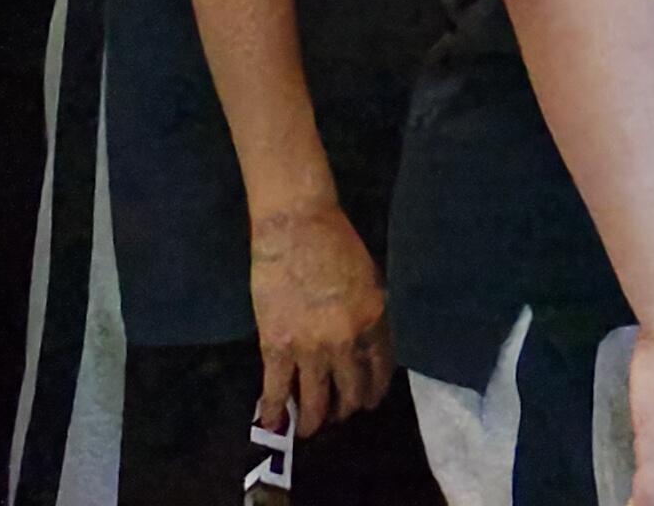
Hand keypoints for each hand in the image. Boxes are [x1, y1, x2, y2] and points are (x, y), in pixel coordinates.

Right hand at [248, 199, 392, 435]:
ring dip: (314, 420)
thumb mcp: (369, 280)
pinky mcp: (276, 347)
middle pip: (351, 393)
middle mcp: (346, 342)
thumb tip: (365, 345)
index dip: (373, 392)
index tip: (367, 401)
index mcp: (374, 321)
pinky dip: (275, 411)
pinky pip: (276, 390)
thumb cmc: (335, 242)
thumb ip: (369, 315)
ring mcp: (311, 348)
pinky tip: (273, 423)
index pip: (380, 371)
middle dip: (346, 410)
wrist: (296, 226)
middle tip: (338, 415)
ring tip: (309, 428)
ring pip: (315, 402)